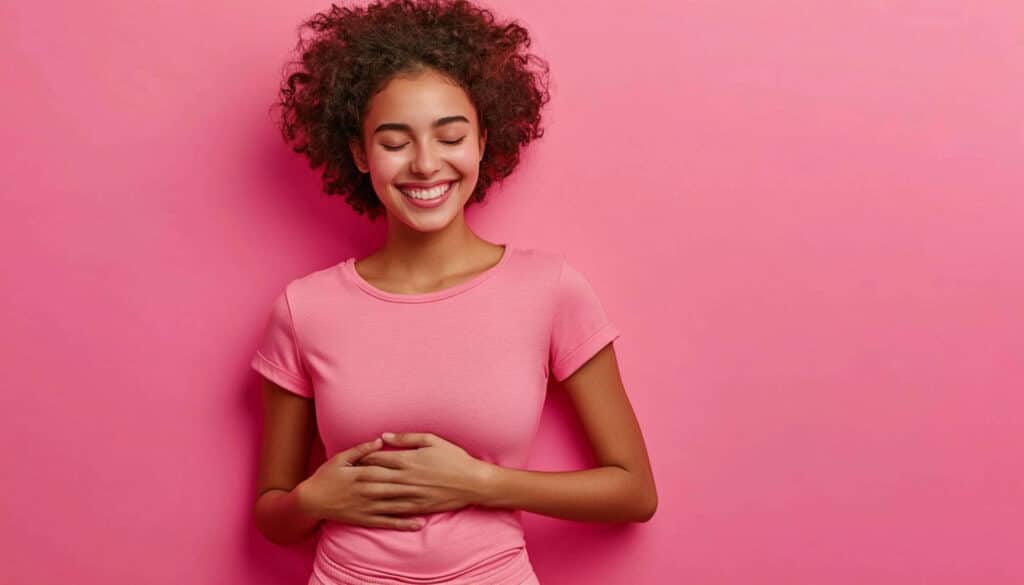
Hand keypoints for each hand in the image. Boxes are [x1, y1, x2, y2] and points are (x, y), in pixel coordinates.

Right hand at [297, 437, 426, 530]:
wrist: (311, 501)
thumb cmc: (326, 476)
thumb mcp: (341, 458)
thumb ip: (362, 449)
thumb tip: (381, 439)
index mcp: (363, 473)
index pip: (390, 469)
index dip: (410, 468)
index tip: (428, 465)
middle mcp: (368, 491)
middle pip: (398, 487)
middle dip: (419, 486)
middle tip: (440, 484)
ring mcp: (368, 507)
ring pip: (396, 506)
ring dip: (417, 505)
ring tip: (436, 503)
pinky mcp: (366, 520)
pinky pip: (388, 523)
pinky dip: (404, 524)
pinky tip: (419, 524)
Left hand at [353, 432, 491, 515]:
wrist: (472, 482)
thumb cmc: (454, 458)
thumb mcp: (432, 440)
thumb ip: (406, 438)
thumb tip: (385, 435)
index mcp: (408, 460)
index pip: (377, 458)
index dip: (362, 457)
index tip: (353, 458)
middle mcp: (406, 478)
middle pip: (374, 477)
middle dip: (358, 476)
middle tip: (346, 477)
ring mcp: (411, 494)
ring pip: (381, 495)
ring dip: (365, 493)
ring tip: (353, 492)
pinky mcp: (417, 507)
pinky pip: (394, 509)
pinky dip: (381, 508)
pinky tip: (371, 508)